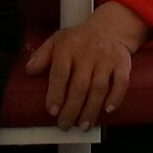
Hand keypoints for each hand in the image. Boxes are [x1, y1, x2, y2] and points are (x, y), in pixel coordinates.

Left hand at [24, 2, 148, 128]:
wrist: (110, 27)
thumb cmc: (79, 39)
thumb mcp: (57, 41)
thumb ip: (42, 56)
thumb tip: (29, 71)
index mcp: (68, 48)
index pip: (60, 73)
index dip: (55, 93)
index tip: (52, 111)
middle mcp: (88, 53)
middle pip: (80, 85)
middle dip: (72, 109)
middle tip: (65, 125)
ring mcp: (107, 58)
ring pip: (99, 87)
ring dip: (91, 109)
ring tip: (84, 125)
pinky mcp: (123, 62)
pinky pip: (122, 82)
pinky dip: (116, 97)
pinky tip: (109, 110)